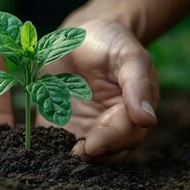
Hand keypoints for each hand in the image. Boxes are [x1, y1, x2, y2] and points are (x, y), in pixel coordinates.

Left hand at [36, 19, 158, 162]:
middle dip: (93, 155)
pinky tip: (41, 151)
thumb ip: (137, 87)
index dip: (111, 141)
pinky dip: (51, 149)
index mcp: (132, 112)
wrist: (84, 32)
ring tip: (58, 157)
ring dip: (73, 157)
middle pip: (107, 151)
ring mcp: (86, 127)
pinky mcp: (62, 125)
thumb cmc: (112, 42)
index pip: (126, 135)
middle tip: (76, 154)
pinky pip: (57, 143)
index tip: (94, 145)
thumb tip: (148, 121)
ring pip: (84, 153)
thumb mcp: (129, 57)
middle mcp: (110, 125)